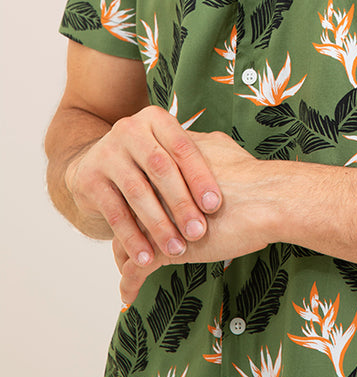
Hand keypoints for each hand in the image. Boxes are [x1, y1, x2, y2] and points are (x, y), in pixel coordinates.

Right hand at [66, 106, 221, 268]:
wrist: (94, 163)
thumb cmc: (148, 161)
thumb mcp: (168, 147)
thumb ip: (196, 154)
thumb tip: (245, 173)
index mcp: (156, 119)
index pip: (182, 147)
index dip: (200, 176)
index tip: (216, 205)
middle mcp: (129, 130)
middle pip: (161, 169)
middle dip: (181, 203)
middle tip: (199, 231)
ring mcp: (106, 153)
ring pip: (137, 193)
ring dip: (159, 225)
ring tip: (177, 250)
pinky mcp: (90, 181)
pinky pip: (115, 213)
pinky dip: (132, 237)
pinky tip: (146, 257)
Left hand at [115, 131, 274, 303]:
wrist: (267, 198)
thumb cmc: (252, 179)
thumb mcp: (222, 151)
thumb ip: (203, 151)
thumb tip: (206, 145)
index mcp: (166, 168)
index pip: (137, 184)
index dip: (136, 201)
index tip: (136, 213)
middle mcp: (155, 191)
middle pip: (126, 213)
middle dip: (125, 230)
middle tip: (127, 244)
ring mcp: (157, 219)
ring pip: (126, 242)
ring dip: (125, 258)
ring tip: (126, 270)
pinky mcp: (165, 247)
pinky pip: (137, 270)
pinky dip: (130, 284)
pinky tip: (129, 294)